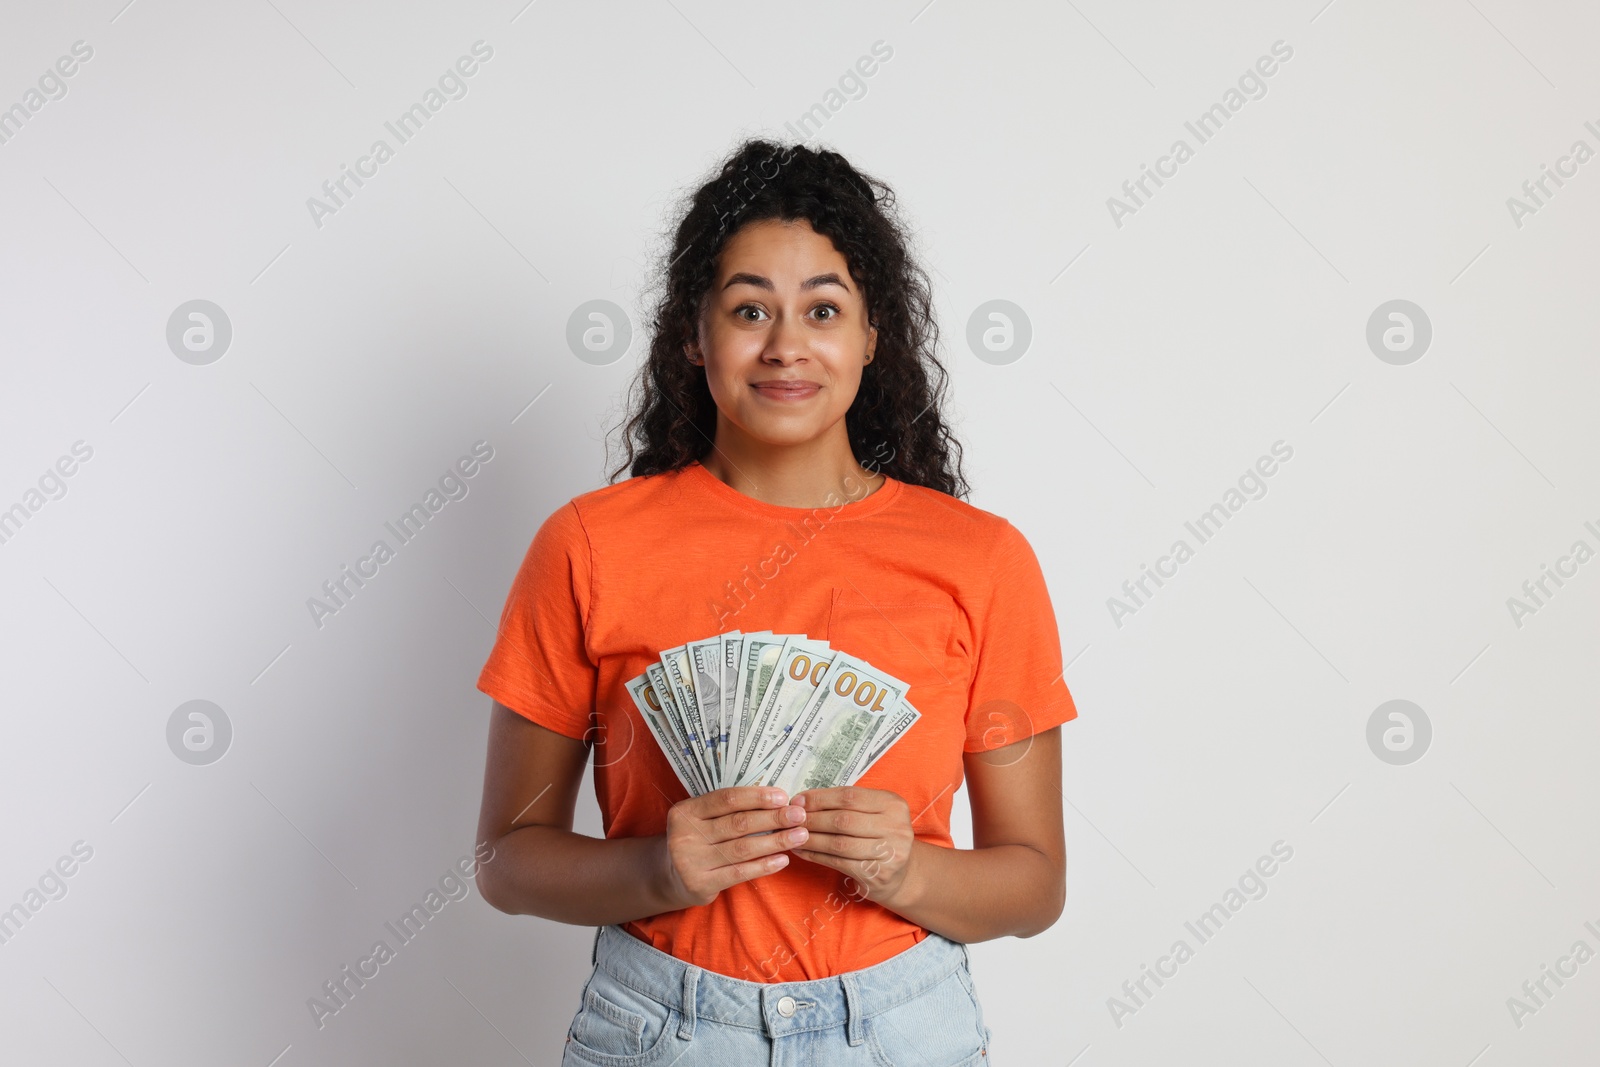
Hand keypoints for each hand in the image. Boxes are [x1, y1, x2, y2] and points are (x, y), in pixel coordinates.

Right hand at [657, 787, 809, 909]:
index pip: (727, 799)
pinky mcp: (699, 884)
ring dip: (775, 841)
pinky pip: (739, 872)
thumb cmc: (699, 840)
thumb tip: (778, 799)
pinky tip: (783, 860)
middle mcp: (685, 835)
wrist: (671, 876)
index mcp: (686, 811)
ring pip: (742, 848)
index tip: (783, 797)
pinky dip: (764, 865)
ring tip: (800, 836)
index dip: (757, 797)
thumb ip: (730, 809)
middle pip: (738, 823)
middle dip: (773, 818)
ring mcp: (690, 861)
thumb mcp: (703, 819)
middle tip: (799, 816)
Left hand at [788, 787, 916, 907]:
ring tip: (791, 836)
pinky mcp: (878, 875)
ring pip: (839, 843)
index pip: (850, 796)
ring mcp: (889, 853)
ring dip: (811, 839)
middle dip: (812, 819)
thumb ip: (847, 804)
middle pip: (843, 819)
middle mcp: (896, 827)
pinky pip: (839, 862)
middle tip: (791, 819)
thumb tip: (803, 801)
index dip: (820, 798)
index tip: (798, 800)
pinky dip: (816, 856)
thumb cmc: (879, 837)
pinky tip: (802, 851)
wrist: (901, 875)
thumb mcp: (874, 813)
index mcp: (893, 804)